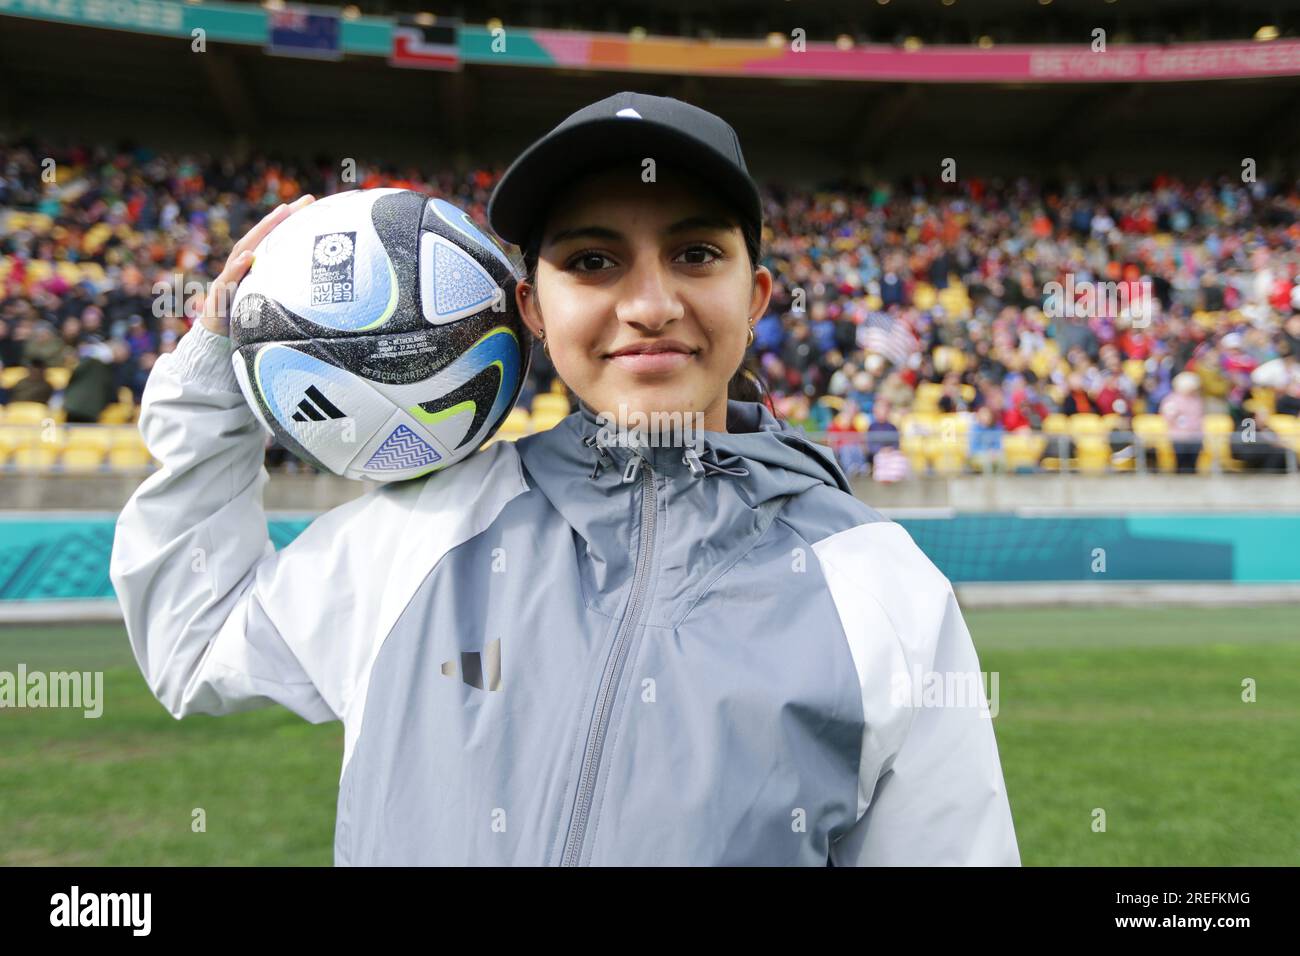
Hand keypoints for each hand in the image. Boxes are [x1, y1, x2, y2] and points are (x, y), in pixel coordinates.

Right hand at [200, 194, 315, 336]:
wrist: (217, 342)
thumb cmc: (247, 321)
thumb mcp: (270, 304)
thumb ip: (286, 291)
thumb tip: (321, 284)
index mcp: (253, 268)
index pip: (272, 240)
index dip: (288, 221)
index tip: (310, 202)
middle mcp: (240, 268)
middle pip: (258, 238)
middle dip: (276, 219)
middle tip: (295, 203)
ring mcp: (228, 279)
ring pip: (243, 251)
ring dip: (260, 232)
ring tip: (278, 215)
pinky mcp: (219, 296)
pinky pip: (229, 280)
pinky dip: (238, 267)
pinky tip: (250, 256)